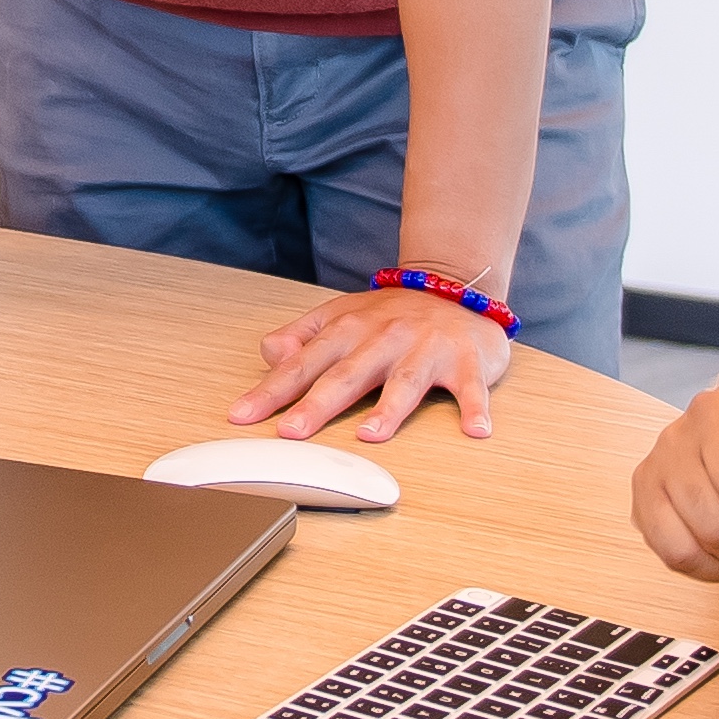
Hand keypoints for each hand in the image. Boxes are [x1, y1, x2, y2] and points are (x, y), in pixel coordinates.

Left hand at [232, 287, 509, 443]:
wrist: (457, 284)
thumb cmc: (394, 314)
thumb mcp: (342, 316)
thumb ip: (302, 337)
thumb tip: (269, 355)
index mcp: (350, 328)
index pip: (304, 363)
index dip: (272, 390)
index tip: (242, 415)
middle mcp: (386, 336)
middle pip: (349, 374)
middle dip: (318, 403)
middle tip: (291, 431)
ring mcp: (427, 347)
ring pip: (406, 380)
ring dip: (389, 408)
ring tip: (371, 435)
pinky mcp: (466, 360)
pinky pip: (471, 387)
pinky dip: (475, 408)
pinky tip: (475, 430)